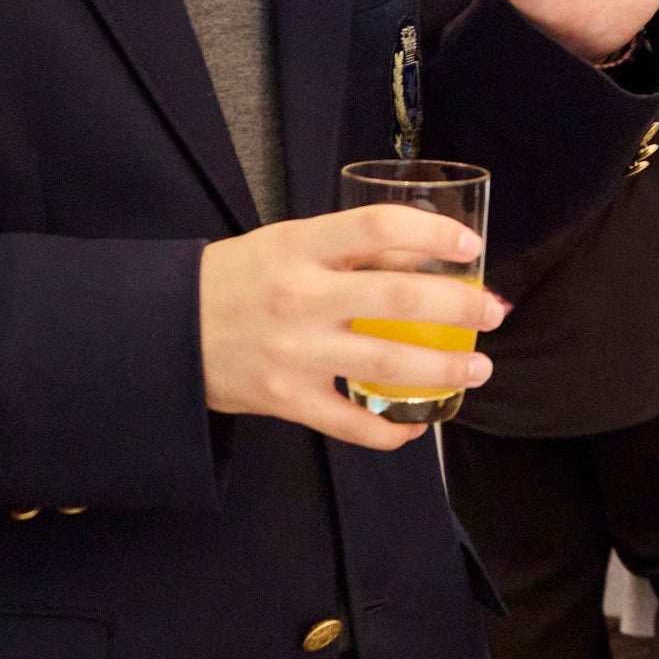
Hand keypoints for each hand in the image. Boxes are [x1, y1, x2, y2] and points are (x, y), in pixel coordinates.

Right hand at [199, 207, 504, 449]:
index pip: (377, 227)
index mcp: (300, 247)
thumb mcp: (289, 243)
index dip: (434, 232)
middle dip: (459, 307)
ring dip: (445, 368)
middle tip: (493, 312)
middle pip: (398, 298)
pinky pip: (351, 423)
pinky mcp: (285, 399)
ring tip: (478, 367)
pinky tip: (417, 426)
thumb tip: (429, 253)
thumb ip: (350, 249)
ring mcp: (294, 352)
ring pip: (387, 364)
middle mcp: (300, 297)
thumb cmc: (240, 279)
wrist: (165, 330)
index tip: (472, 247)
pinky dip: (392, 431)